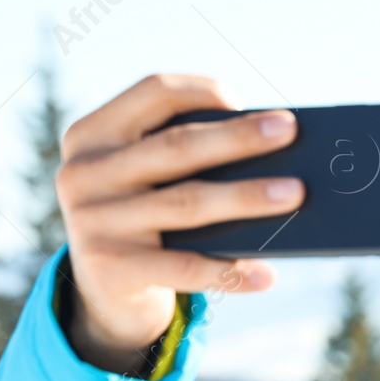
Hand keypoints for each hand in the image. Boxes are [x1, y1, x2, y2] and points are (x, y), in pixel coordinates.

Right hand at [55, 74, 305, 372]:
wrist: (102, 289)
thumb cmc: (143, 214)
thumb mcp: (144, 176)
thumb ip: (183, 157)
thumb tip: (271, 151)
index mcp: (92, 135)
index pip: (152, 93)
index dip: (200, 91)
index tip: (243, 99)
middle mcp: (84, 173)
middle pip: (176, 147)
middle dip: (238, 138)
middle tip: (289, 130)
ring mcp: (94, 222)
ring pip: (186, 204)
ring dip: (246, 197)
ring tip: (295, 193)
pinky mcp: (111, 269)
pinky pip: (184, 268)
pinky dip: (229, 271)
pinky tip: (267, 273)